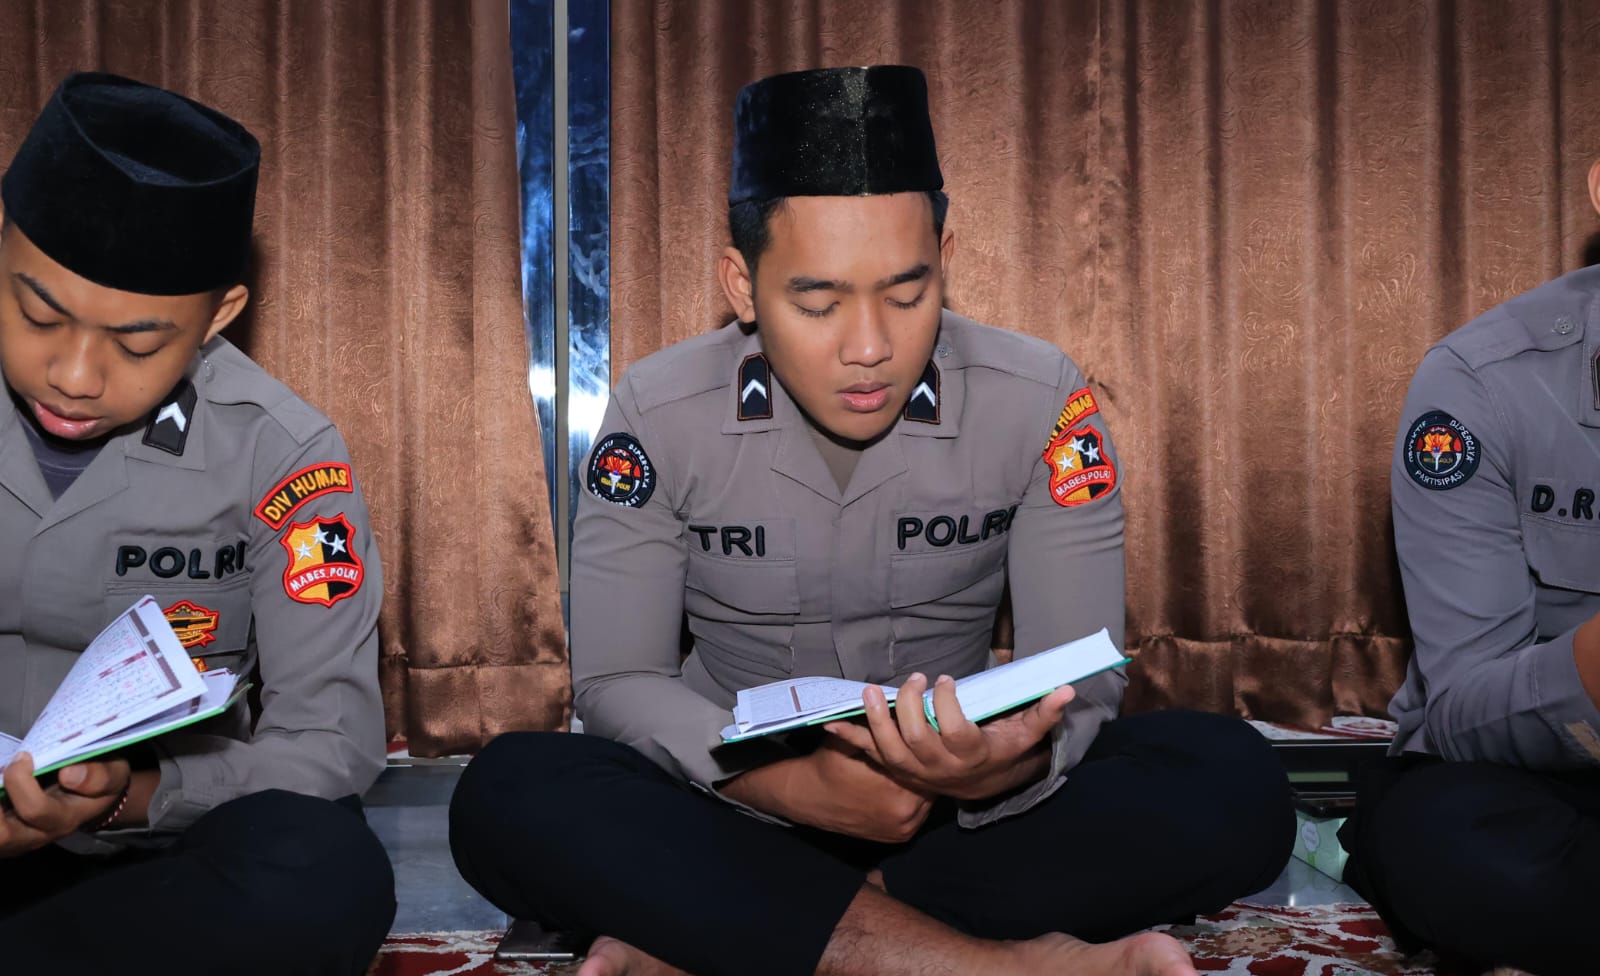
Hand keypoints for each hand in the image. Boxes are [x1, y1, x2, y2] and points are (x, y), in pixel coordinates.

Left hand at [0, 754, 129, 856]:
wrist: (94, 799)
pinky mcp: (2, 835)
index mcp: (64, 819)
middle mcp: (35, 835)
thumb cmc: (101, 782)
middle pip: (1, 835)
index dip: (21, 782)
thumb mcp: (114, 774)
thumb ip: (99, 776)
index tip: (24, 756)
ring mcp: (15, 839)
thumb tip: (68, 774)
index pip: (35, 810)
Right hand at [721, 739, 934, 842]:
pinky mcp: (901, 836)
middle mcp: (904, 810)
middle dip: (922, 763)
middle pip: (927, 779)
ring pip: (925, 796)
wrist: (809, 799)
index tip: (916, 732)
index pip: (920, 758)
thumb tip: (901, 707)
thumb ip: (875, 727)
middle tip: (919, 749)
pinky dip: (914, 799)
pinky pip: (919, 813)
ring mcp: (904, 827)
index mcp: (893, 783)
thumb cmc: (829, 765)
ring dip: (921, 782)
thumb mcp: (849, 740)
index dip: (918, 744)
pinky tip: (906, 786)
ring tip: (914, 766)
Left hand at [825, 672, 1073, 801]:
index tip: (945, 679)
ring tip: (872, 690)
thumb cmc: (999, 751)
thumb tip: (1065, 689)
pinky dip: (847, 737)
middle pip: (915, 738)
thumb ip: (1042, 714)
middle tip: (915, 678)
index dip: (946, 704)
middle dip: (910, 705)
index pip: (954, 731)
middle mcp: (937, 767)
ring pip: (887, 749)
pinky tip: (827, 722)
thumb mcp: (1023, 735)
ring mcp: (912, 769)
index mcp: (968, 755)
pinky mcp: (894, 766)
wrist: (974, 784)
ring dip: (876, 719)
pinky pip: (867, 752)